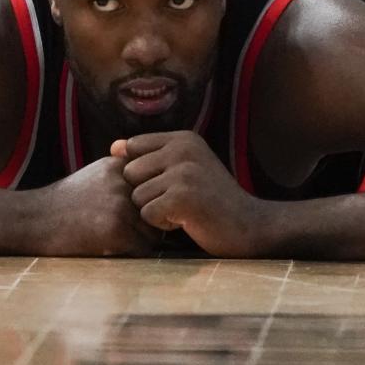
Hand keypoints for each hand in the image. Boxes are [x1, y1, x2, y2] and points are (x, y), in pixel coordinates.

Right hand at [32, 156, 160, 256]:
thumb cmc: (65, 204)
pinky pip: (143, 248)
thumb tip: (159, 189)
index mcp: (120, 166)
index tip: (132, 214)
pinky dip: (131, 253)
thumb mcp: (95, 176)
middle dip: (147, 224)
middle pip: (158, 210)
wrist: (33, 220)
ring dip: (140, 240)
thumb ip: (124, 178)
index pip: (155, 188)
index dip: (148, 205)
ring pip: (153, 231)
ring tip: (114, 240)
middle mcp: (125, 181)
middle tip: (122, 231)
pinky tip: (108, 248)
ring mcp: (121, 204)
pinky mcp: (116, 228)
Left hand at [112, 132, 258, 256]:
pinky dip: (163, 225)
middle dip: (146, 194)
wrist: (250, 226)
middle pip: (129, 174)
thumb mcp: (185, 169)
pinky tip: (186, 221)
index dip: (142, 174)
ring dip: (156, 211)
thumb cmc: (213, 201)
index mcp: (183, 138)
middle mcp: (183, 149)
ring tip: (184, 211)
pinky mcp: (182, 197)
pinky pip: (147, 214)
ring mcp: (183, 172)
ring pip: (137, 197)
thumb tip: (113, 148)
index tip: (169, 184)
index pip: (133, 148)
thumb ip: (151, 157)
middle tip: (177, 201)